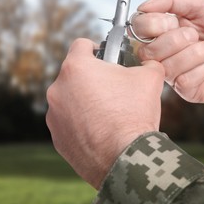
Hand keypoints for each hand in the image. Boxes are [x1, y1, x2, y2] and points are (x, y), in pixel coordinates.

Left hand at [46, 38, 164, 188]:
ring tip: (107, 113)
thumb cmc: (134, 114)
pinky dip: (80, 123)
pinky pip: (68, 122)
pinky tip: (100, 131)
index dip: (97, 48)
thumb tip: (149, 64)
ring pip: (70, 99)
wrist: (125, 158)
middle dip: (92, 78)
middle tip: (112, 89)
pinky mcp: (57, 137)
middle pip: (75, 74)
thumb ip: (147, 63)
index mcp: (76, 68)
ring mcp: (53, 115)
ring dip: (84, 101)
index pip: (81, 45)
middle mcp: (58, 89)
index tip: (106, 59)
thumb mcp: (150, 78)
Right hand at [131, 0, 203, 102]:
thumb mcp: (201, 3)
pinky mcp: (187, 90)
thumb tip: (144, 6)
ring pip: (166, 67)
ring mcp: (174, 73)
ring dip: (195, 53)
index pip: (137, 28)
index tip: (173, 21)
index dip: (153, 25)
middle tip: (196, 35)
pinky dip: (203, 68)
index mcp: (163, 30)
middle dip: (176, 40)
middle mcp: (164, 53)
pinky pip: (183, 81)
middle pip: (147, 51)